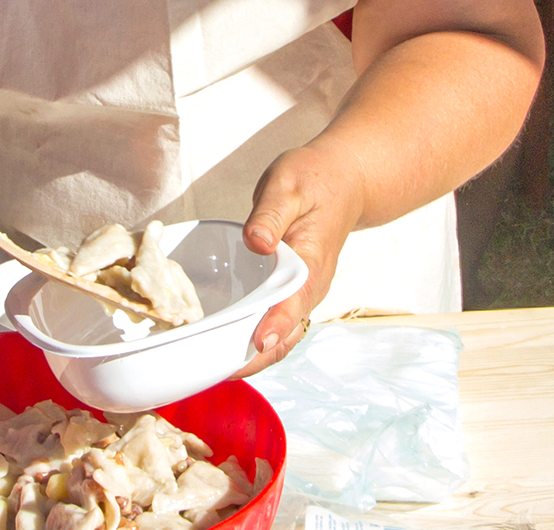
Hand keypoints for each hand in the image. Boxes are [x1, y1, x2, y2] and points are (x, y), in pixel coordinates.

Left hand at [234, 144, 363, 376]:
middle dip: (253, 359)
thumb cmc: (315, 180)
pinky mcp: (291, 293)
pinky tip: (221, 344)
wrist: (343, 182)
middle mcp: (309, 287)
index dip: (275, 327)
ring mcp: (302, 294)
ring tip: (210, 369)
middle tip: (213, 372)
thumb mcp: (289, 184)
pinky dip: (250, 340)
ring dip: (250, 357)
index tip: (255, 344)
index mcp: (311, 263)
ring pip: (279, 338)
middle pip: (285, 336)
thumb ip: (271, 214)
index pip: (294, 304)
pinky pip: (273, 325)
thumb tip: (256, 242)